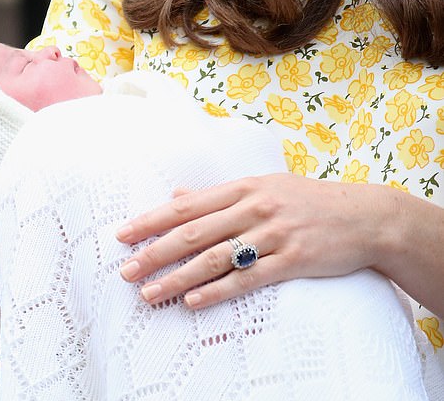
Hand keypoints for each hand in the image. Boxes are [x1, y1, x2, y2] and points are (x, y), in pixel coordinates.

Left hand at [115, 173, 393, 308]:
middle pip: (194, 232)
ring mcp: (273, 233)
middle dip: (155, 253)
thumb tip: (177, 194)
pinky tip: (194, 301)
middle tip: (127, 271)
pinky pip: (248, 278)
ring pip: (215, 258)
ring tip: (151, 293)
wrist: (365, 215)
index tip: (124, 235)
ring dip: (178, 277)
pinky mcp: (292, 260)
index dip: (151, 220)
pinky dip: (218, 290)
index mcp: (243, 186)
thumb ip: (219, 194)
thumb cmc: (308, 200)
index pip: (187, 206)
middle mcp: (254, 207)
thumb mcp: (264, 186)